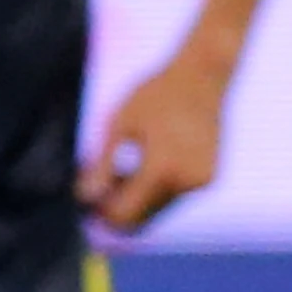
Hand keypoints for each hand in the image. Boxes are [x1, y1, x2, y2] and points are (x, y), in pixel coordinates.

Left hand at [81, 44, 232, 231]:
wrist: (203, 76)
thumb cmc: (155, 94)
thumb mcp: (118, 126)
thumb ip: (102, 166)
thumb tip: (84, 198)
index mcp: (163, 168)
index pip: (125, 213)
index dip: (101, 213)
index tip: (84, 199)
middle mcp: (187, 180)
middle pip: (142, 216)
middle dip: (116, 206)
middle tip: (96, 184)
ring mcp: (202, 181)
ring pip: (158, 208)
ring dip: (135, 198)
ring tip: (118, 171)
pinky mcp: (208, 178)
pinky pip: (173, 196)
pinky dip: (154, 189)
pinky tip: (140, 166)